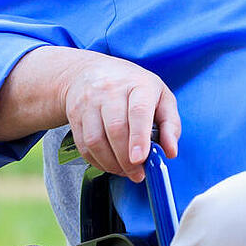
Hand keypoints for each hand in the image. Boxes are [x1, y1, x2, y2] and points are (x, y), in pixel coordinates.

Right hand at [59, 53, 180, 181]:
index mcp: (138, 85)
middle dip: (126, 158)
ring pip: (95, 140)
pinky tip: (109, 165)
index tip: (140, 158)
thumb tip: (171, 151)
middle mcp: (110, 91)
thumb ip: (171, 124)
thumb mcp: (161, 97)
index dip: (139, 137)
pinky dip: (97, 161)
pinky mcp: (75, 115)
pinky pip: (83, 145)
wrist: (92, 72)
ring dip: (110, 163)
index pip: (138, 111)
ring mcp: (89, 103)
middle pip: (115, 129)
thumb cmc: (135, 88)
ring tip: (125, 171)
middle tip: (137, 173)